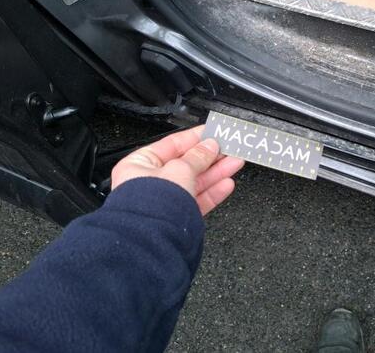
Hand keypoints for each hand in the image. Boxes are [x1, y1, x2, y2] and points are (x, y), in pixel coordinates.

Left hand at [111, 125, 243, 214]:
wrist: (154, 240)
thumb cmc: (152, 205)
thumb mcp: (180, 168)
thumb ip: (198, 155)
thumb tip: (210, 145)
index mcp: (139, 165)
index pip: (172, 144)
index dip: (195, 138)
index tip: (212, 133)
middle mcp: (149, 183)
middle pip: (186, 164)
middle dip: (210, 156)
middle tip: (229, 148)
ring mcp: (163, 202)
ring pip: (195, 182)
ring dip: (216, 172)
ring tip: (235, 162)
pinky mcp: (176, 218)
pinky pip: (197, 200)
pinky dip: (213, 192)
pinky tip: (226, 184)